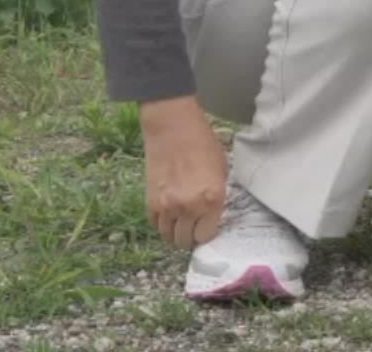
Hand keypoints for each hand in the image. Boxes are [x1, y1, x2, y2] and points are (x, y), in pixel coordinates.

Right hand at [139, 96, 228, 248]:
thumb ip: (217, 196)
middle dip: (191, 238)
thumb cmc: (203, 144)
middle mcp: (189, 208)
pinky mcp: (150, 202)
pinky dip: (162, 224)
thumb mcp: (221, 171)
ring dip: (175, 233)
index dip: (207, 234)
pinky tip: (169, 215)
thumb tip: (213, 214)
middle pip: (186, 240)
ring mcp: (167, 207)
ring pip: (168, 236)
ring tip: (181, 225)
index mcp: (212, 199)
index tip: (208, 228)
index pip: (206, 235)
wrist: (173, 129)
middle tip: (194, 229)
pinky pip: (155, 225)